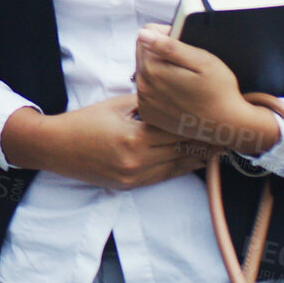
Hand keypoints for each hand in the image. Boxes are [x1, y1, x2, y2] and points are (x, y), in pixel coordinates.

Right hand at [0, 93, 214, 189]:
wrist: (54, 147)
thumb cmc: (82, 122)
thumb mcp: (116, 105)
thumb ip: (146, 104)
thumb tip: (172, 96)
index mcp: (135, 137)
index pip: (178, 131)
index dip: (201, 126)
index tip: (220, 120)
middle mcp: (137, 161)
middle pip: (182, 151)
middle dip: (206, 143)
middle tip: (229, 135)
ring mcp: (134, 176)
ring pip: (177, 167)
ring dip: (199, 158)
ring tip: (220, 150)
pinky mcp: (130, 185)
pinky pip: (164, 177)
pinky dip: (181, 168)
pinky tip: (195, 161)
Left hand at [134, 25, 279, 154]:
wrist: (226, 125)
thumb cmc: (219, 91)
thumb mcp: (202, 61)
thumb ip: (171, 45)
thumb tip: (143, 33)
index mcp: (152, 68)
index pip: (144, 37)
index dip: (164, 34)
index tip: (183, 43)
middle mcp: (143, 86)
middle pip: (143, 55)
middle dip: (160, 53)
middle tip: (187, 64)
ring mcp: (144, 102)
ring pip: (145, 74)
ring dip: (159, 72)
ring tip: (184, 80)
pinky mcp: (149, 114)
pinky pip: (148, 93)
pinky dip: (159, 90)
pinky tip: (178, 94)